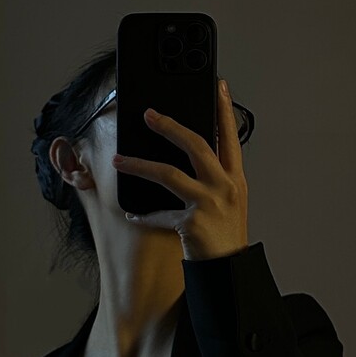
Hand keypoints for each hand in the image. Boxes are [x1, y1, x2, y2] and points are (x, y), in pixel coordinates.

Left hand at [111, 75, 248, 261]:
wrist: (230, 270)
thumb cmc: (226, 235)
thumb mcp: (230, 201)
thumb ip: (216, 176)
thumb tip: (192, 151)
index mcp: (236, 179)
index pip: (230, 136)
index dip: (223, 110)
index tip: (218, 86)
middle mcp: (226, 187)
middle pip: (197, 146)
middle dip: (170, 127)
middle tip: (149, 114)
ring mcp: (209, 204)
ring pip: (169, 174)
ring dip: (139, 165)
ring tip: (119, 160)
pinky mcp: (192, 223)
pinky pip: (160, 213)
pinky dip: (144, 214)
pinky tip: (133, 214)